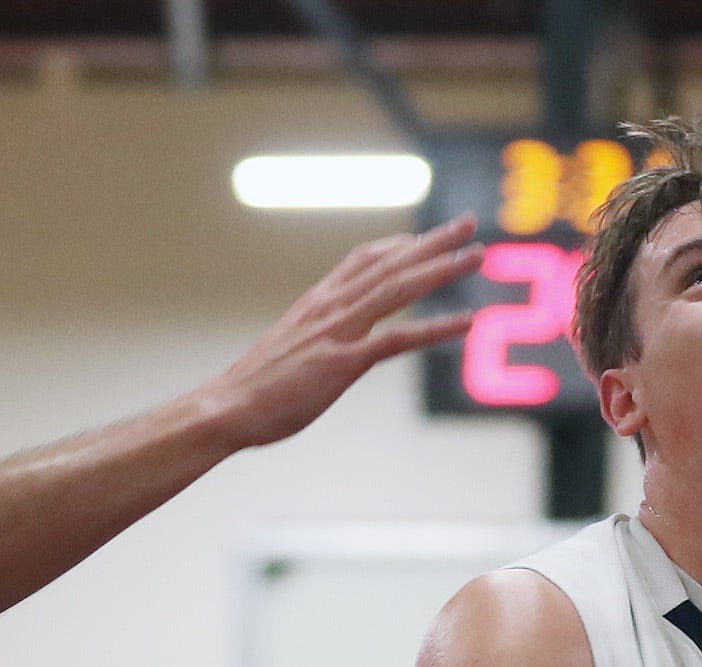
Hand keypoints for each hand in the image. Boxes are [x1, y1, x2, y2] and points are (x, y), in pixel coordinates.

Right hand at [200, 216, 484, 447]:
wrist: (225, 407)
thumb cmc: (250, 390)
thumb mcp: (283, 354)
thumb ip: (308, 344)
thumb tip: (315, 355)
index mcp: (314, 304)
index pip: (360, 261)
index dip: (395, 245)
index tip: (419, 237)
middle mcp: (329, 307)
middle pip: (389, 263)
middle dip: (432, 241)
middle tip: (466, 223)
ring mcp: (339, 331)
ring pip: (399, 287)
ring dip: (442, 268)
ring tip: (476, 254)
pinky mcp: (345, 361)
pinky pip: (399, 339)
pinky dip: (436, 327)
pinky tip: (465, 322)